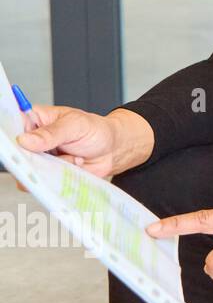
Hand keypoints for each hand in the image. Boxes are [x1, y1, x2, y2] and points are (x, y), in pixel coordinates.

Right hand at [14, 106, 153, 179]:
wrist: (113, 150)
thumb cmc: (96, 131)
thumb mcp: (76, 125)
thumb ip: (52, 133)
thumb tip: (25, 140)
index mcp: (35, 119)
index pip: (11, 125)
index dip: (10, 136)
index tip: (19, 143)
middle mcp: (32, 140)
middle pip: (14, 152)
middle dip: (29, 157)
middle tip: (50, 154)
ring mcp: (38, 159)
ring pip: (26, 169)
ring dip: (49, 167)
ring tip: (72, 157)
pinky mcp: (46, 174)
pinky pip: (40, 182)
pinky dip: (57, 178)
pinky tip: (73, 166)